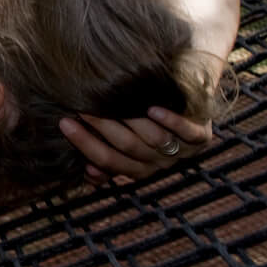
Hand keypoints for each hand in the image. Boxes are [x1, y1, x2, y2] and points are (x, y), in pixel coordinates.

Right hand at [62, 106, 214, 185]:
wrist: (186, 94)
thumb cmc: (145, 115)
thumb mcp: (123, 138)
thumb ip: (105, 155)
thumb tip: (88, 172)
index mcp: (138, 168)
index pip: (107, 161)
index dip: (85, 144)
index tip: (64, 122)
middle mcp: (159, 163)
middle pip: (127, 148)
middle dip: (101, 127)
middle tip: (82, 106)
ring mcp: (181, 151)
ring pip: (154, 140)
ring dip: (132, 122)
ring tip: (110, 101)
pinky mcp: (202, 137)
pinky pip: (187, 133)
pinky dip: (170, 122)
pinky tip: (152, 108)